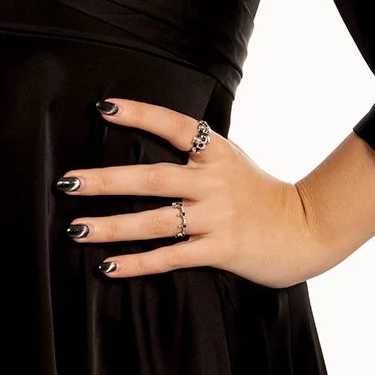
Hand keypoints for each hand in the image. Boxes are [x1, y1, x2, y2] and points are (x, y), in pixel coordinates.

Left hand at [58, 96, 328, 289]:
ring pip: (155, 222)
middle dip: (106, 180)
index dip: (139, 114)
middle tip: (67, 182)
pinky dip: (137, 263)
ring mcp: (217, 217)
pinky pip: (171, 257)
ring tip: (76, 228)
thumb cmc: (261, 194)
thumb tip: (152, 132)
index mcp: (216, 152)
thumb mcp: (232, 160)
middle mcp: (214, 181)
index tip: (103, 108)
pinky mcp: (220, 250)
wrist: (307, 230)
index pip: (174, 125)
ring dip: (112, 226)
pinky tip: (108, 266)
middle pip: (152, 178)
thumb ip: (197, 151)